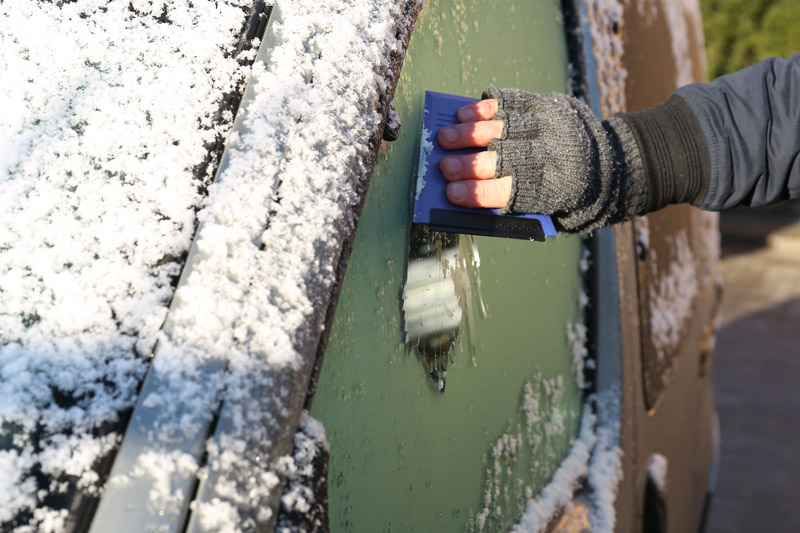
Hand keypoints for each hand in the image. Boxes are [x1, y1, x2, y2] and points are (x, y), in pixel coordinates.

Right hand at [436, 86, 645, 232]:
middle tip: (444, 166)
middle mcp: (553, 154)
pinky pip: (511, 101)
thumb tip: (463, 194)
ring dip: (471, 132)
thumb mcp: (545, 209)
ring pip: (505, 125)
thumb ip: (509, 203)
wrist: (605, 162)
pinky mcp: (545, 103)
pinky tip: (464, 115)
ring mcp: (550, 124)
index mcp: (552, 189)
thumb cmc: (561, 192)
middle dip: (470, 163)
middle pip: (505, 157)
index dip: (479, 193)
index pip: (510, 191)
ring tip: (445, 137)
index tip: (452, 193)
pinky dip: (485, 108)